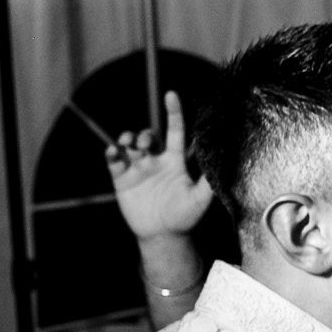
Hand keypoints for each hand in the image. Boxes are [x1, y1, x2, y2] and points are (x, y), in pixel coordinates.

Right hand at [105, 93, 214, 241]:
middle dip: (145, 134)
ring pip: (129, 144)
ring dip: (128, 138)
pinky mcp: (122, 178)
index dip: (174, 112)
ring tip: (129, 144)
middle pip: (148, 136)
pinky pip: (114, 160)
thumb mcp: (200, 199)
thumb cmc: (185, 217)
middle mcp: (155, 160)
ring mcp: (138, 168)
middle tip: (146, 145)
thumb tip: (220, 161)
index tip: (171, 94)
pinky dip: (112, 153)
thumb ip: (208, 181)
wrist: (164, 236)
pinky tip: (114, 152)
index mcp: (175, 161)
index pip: (174, 131)